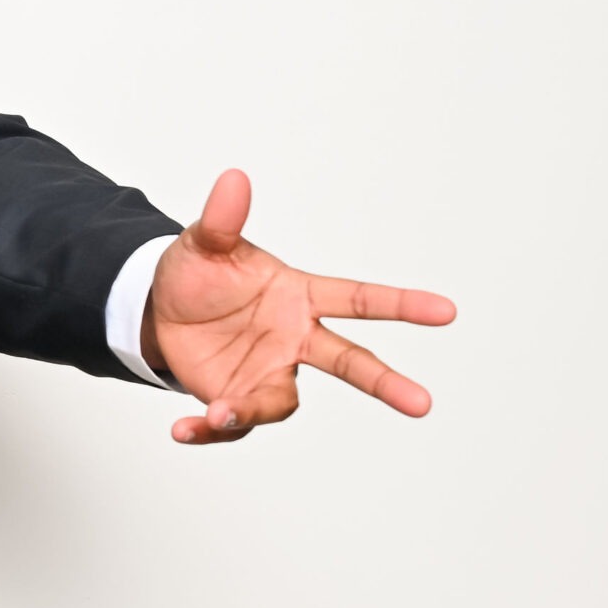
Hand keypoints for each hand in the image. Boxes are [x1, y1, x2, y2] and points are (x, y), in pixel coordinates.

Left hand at [145, 170, 454, 446]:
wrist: (161, 309)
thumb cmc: (198, 273)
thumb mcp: (205, 244)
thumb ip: (222, 220)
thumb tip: (232, 178)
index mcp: (299, 296)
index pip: (357, 298)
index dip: (401, 304)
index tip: (447, 311)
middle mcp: (294, 338)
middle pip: (350, 361)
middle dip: (386, 382)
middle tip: (422, 403)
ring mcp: (269, 371)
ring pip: (282, 402)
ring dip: (252, 409)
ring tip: (219, 412)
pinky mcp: (239, 397)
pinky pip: (234, 422)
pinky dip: (210, 429)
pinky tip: (186, 428)